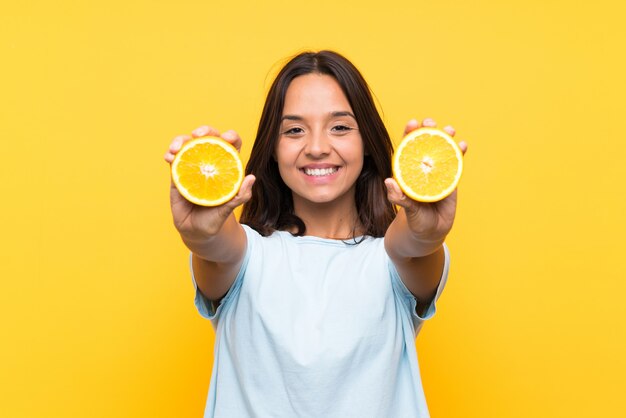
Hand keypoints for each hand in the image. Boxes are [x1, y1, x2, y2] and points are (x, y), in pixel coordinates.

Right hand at [164, 125, 255, 242]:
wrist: (196, 231)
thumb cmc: (215, 218)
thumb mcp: (228, 209)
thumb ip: (240, 196)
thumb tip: (251, 178)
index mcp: (226, 167)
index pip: (231, 146)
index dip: (231, 137)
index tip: (226, 138)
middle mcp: (210, 163)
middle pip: (209, 138)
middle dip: (205, 131)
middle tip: (198, 135)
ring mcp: (193, 166)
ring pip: (188, 144)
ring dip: (181, 140)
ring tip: (177, 148)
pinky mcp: (178, 173)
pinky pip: (174, 159)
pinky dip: (170, 154)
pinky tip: (169, 157)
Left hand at [384, 118, 467, 242]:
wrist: (432, 231)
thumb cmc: (415, 219)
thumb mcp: (406, 208)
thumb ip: (398, 197)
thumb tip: (389, 182)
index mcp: (408, 172)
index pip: (407, 149)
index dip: (409, 134)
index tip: (412, 124)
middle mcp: (422, 168)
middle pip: (425, 145)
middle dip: (428, 130)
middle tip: (431, 123)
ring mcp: (438, 172)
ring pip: (441, 151)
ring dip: (446, 138)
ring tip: (449, 130)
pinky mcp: (451, 179)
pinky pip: (455, 163)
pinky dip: (459, 153)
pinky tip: (463, 145)